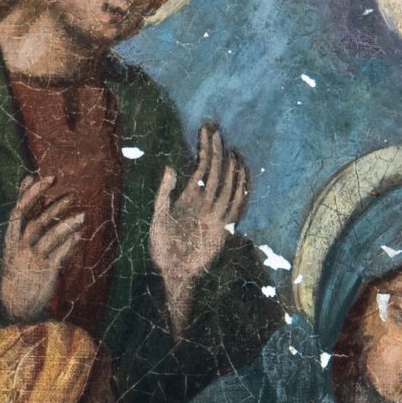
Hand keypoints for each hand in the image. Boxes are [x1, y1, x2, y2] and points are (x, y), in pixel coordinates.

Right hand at [0, 170, 83, 316]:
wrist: (15, 302)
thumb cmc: (19, 264)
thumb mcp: (17, 240)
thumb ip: (27, 214)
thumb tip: (30, 182)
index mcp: (11, 237)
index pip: (19, 209)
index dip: (31, 192)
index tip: (47, 177)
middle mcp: (19, 246)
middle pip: (36, 221)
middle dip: (54, 206)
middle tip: (73, 195)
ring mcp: (32, 258)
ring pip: (49, 237)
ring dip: (67, 224)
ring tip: (83, 216)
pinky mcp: (45, 271)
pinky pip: (60, 254)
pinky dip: (70, 244)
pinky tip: (79, 235)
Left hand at [149, 121, 250, 325]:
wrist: (173, 272)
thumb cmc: (162, 247)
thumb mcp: (158, 218)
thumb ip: (164, 194)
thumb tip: (170, 168)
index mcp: (188, 197)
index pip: (200, 166)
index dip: (204, 149)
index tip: (206, 130)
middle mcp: (203, 202)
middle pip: (214, 171)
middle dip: (216, 151)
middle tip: (217, 130)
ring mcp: (214, 213)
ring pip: (226, 185)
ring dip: (230, 168)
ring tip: (232, 150)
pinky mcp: (222, 227)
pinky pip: (235, 206)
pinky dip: (240, 191)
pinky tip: (243, 177)